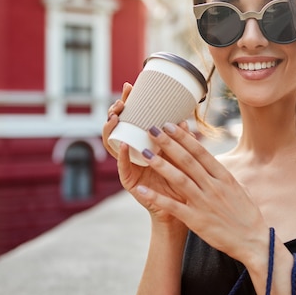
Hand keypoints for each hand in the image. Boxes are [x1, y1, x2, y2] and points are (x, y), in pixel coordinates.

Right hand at [102, 83, 187, 224]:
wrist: (182, 208)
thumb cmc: (182, 180)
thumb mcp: (181, 154)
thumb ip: (180, 139)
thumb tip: (183, 120)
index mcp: (142, 143)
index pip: (130, 117)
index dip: (128, 102)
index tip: (129, 86)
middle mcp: (132, 152)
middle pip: (117, 127)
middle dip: (115, 111)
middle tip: (121, 101)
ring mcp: (128, 165)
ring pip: (113, 144)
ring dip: (112, 129)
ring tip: (116, 117)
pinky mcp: (130, 181)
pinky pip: (122, 167)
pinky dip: (121, 155)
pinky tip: (123, 144)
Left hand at [135, 122, 268, 261]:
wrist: (253, 241)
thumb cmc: (247, 214)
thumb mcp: (239, 188)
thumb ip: (224, 175)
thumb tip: (214, 162)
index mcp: (224, 176)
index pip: (200, 152)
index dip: (184, 137)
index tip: (171, 125)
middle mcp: (213, 186)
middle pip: (187, 160)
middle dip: (168, 143)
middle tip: (152, 128)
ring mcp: (204, 202)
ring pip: (179, 178)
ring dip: (160, 164)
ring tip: (145, 152)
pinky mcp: (196, 219)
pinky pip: (173, 206)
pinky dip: (156, 197)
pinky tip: (142, 189)